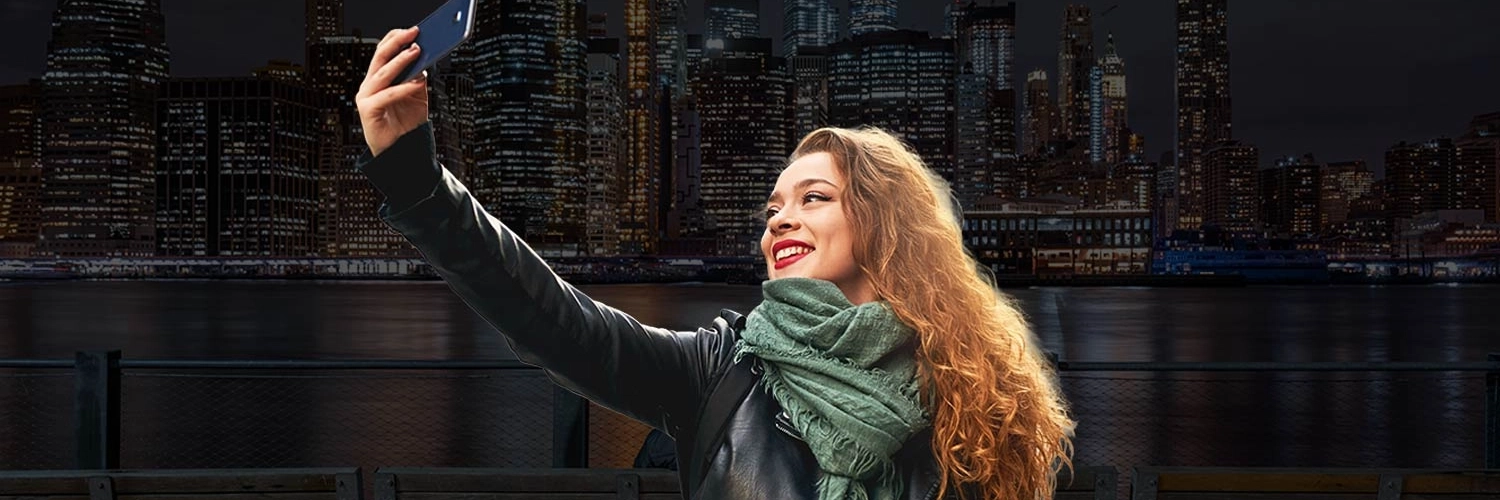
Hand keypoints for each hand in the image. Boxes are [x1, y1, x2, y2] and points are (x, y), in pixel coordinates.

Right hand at [356, 26, 429, 156]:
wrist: (401, 151)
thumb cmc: (406, 124)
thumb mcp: (416, 97)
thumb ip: (417, 80)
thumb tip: (424, 63)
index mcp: (378, 79)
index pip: (382, 52)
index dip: (395, 39)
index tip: (412, 31)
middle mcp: (369, 85)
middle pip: (380, 57)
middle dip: (397, 43)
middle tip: (414, 34)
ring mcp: (366, 97)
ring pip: (383, 74)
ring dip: (401, 61)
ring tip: (416, 51)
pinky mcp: (367, 111)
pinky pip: (387, 95)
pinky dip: (403, 88)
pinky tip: (416, 83)